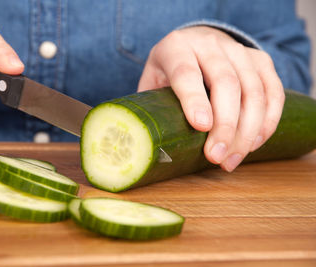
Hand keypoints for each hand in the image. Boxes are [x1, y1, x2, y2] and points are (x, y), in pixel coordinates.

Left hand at [138, 26, 284, 171]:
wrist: (197, 42)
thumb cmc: (169, 71)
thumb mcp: (152, 82)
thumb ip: (151, 105)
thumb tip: (148, 145)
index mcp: (176, 47)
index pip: (187, 73)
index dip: (194, 100)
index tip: (201, 127)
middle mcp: (209, 44)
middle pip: (226, 83)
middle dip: (225, 125)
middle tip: (216, 156)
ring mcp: (238, 50)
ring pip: (254, 90)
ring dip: (247, 130)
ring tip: (232, 159)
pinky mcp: (260, 60)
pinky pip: (273, 92)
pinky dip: (268, 121)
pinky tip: (253, 144)